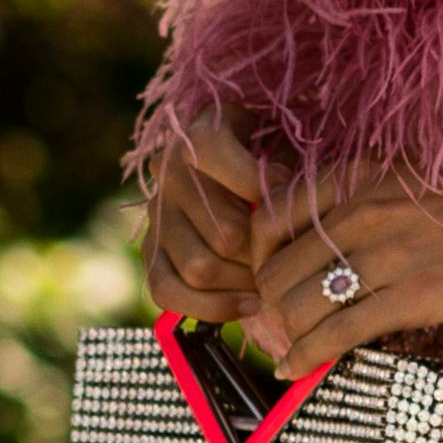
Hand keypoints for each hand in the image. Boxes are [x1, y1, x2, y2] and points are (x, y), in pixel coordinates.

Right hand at [141, 118, 268, 338]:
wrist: (239, 169)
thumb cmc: (274, 157)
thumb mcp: (285, 143)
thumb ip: (287, 166)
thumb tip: (290, 198)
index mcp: (199, 135)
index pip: (211, 152)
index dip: (256, 182)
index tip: (287, 195)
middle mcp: (168, 173)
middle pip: (223, 232)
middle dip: (265, 255)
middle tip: (292, 261)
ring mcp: (157, 216)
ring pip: (200, 269)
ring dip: (246, 284)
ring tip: (273, 282)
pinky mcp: (150, 252)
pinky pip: (166, 292)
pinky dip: (213, 308)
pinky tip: (249, 305)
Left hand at [244, 164, 442, 376]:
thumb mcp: (411, 178)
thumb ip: (361, 200)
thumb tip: (319, 240)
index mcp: (357, 176)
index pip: (269, 219)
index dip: (255, 260)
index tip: (263, 282)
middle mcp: (359, 211)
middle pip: (274, 270)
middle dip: (263, 307)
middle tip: (267, 329)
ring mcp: (383, 255)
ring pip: (296, 305)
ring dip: (280, 337)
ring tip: (282, 352)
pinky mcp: (409, 298)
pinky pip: (335, 334)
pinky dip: (304, 358)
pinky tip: (294, 372)